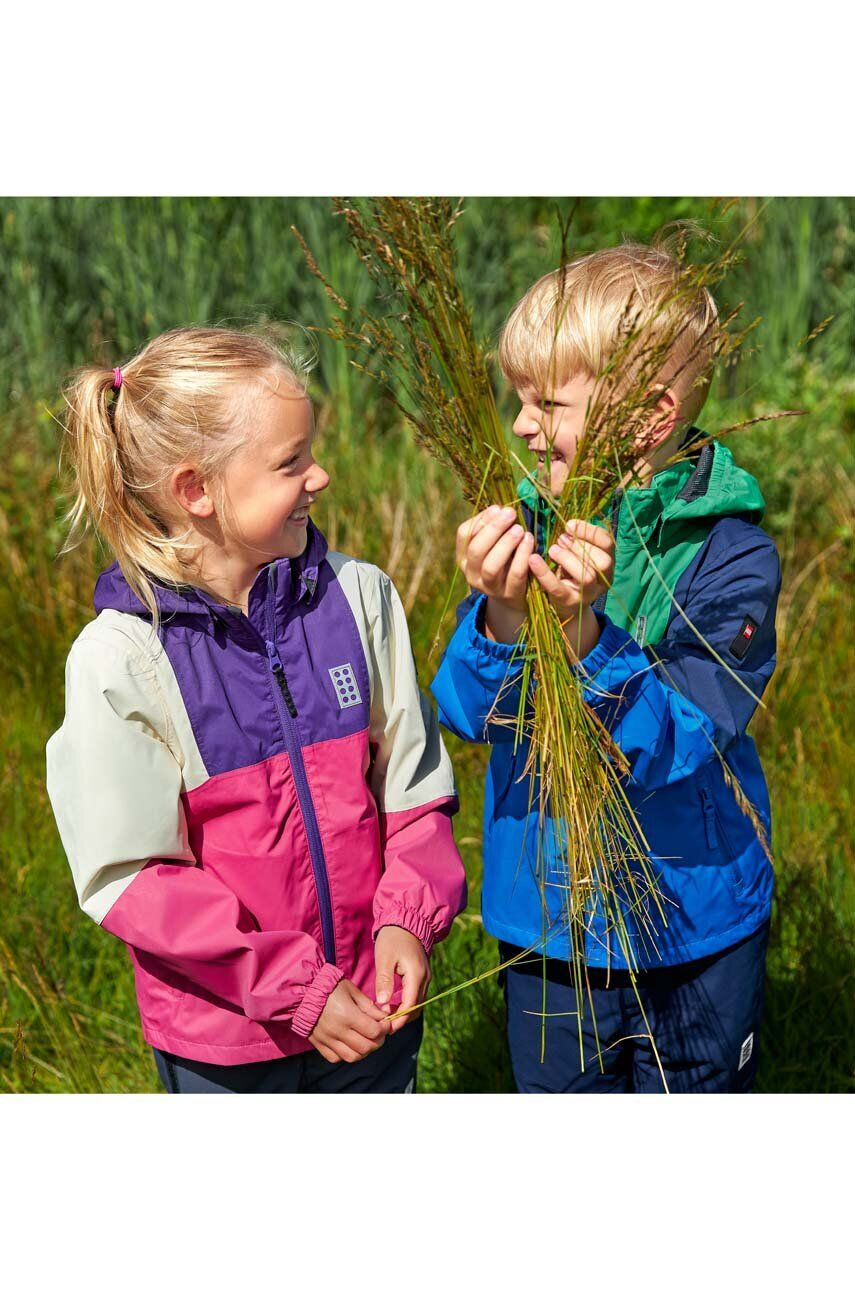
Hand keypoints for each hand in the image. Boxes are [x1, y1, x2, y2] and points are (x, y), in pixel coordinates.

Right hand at [308, 979, 390, 1063]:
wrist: (302, 992)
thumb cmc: (329, 987)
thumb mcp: (351, 990)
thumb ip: (368, 1005)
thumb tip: (384, 1017)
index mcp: (347, 1015)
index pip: (374, 1031)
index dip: (385, 1029)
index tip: (386, 1023)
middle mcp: (337, 1030)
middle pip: (366, 1047)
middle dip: (378, 1041)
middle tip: (379, 1033)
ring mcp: (327, 1040)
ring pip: (352, 1057)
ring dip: (364, 1051)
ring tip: (366, 1040)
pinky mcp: (318, 1044)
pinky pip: (336, 1058)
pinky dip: (346, 1054)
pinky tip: (350, 1044)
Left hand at [374, 925, 430, 1033]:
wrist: (405, 921)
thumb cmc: (392, 938)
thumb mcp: (384, 959)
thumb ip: (384, 981)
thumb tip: (383, 1004)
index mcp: (416, 975)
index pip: (410, 1006)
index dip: (398, 1019)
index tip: (384, 1027)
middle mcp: (425, 978)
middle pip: (416, 1008)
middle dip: (401, 1019)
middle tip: (383, 1025)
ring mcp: (425, 976)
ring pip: (417, 1003)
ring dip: (404, 1012)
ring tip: (385, 1017)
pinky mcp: (421, 975)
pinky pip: (416, 995)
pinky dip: (406, 1003)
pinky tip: (391, 1004)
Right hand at [456, 505, 533, 642]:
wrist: (512, 599)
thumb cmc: (504, 563)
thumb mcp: (493, 547)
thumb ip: (493, 530)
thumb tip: (500, 509)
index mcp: (464, 558)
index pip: (464, 534)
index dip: (481, 519)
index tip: (498, 508)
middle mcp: (472, 573)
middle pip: (476, 549)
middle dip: (494, 529)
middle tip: (511, 513)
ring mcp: (489, 587)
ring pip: (491, 565)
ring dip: (505, 544)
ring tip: (519, 529)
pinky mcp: (508, 594)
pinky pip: (515, 575)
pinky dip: (522, 556)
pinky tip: (529, 541)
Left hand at [528, 520, 614, 659]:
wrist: (564, 607)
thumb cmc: (571, 573)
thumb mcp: (579, 556)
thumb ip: (578, 541)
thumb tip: (569, 525)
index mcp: (607, 564)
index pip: (608, 543)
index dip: (590, 531)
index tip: (570, 525)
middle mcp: (602, 580)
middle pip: (602, 561)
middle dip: (581, 546)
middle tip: (561, 539)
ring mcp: (587, 594)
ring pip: (586, 576)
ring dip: (567, 558)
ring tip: (552, 550)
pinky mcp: (568, 602)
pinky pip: (558, 588)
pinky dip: (544, 573)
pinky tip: (533, 559)